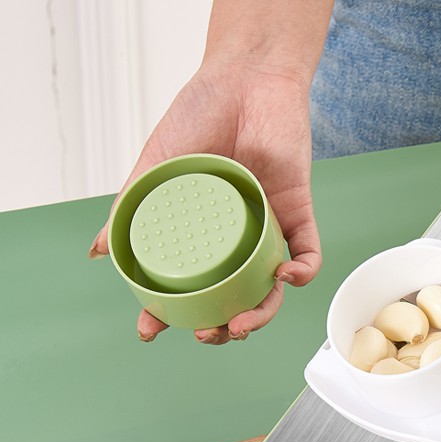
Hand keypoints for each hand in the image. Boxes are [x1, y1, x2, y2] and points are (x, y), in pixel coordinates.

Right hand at [90, 60, 320, 342]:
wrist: (245, 77)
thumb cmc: (200, 114)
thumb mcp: (157, 165)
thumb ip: (133, 206)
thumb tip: (99, 251)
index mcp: (201, 232)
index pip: (187, 285)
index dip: (171, 315)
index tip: (151, 330)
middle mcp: (234, 238)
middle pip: (233, 298)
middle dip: (222, 328)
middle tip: (209, 334)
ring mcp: (266, 228)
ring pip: (269, 289)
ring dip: (260, 315)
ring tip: (241, 323)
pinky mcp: (298, 213)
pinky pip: (309, 253)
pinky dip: (302, 272)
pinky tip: (286, 277)